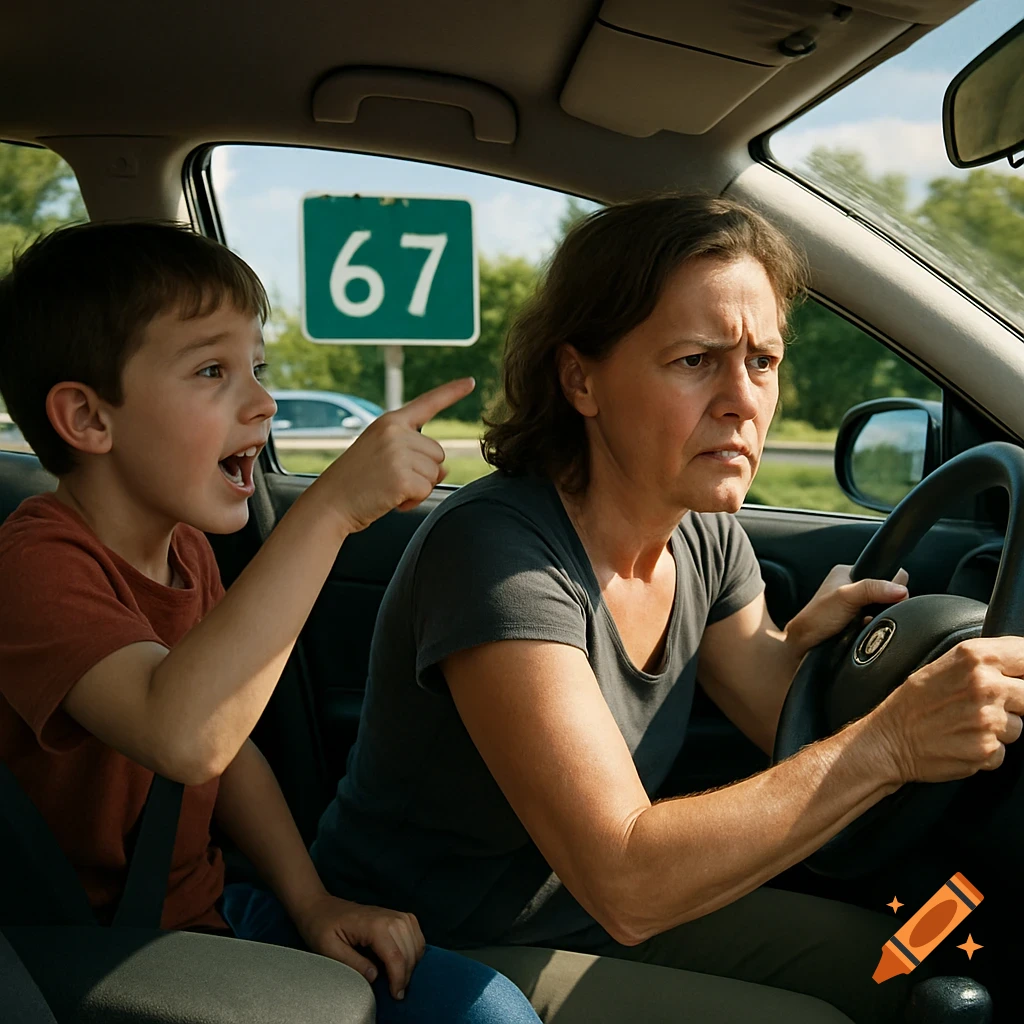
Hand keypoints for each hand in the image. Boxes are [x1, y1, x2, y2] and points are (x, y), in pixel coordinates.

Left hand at [291, 891, 425, 999]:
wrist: (321, 907)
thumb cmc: (322, 927)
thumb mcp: (330, 949)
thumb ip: (354, 963)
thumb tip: (375, 977)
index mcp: (374, 925)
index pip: (395, 956)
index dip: (398, 979)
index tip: (396, 995)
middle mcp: (389, 917)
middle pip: (409, 950)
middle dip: (406, 974)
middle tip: (396, 992)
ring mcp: (394, 914)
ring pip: (416, 941)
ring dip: (412, 962)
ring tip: (400, 978)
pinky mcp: (395, 915)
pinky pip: (415, 931)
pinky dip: (415, 947)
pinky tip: (406, 959)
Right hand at [317, 377, 474, 534]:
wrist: (329, 504)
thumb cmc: (355, 483)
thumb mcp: (383, 457)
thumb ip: (414, 455)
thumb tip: (444, 469)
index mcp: (389, 422)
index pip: (427, 403)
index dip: (452, 392)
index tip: (471, 382)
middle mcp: (395, 432)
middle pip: (438, 452)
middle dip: (422, 471)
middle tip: (391, 479)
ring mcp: (398, 453)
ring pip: (435, 473)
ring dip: (418, 487)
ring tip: (388, 488)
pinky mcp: (402, 476)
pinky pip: (426, 490)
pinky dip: (412, 501)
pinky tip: (390, 499)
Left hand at [784, 564, 908, 657]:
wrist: (803, 648)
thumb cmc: (815, 620)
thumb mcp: (845, 597)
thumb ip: (872, 589)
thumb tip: (900, 590)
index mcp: (847, 573)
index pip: (884, 570)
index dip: (891, 583)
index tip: (889, 596)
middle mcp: (852, 587)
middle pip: (886, 592)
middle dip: (886, 603)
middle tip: (872, 612)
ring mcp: (855, 606)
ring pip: (884, 609)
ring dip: (881, 617)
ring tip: (867, 622)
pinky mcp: (857, 623)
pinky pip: (878, 622)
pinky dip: (876, 627)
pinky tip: (866, 631)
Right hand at [872, 636, 1023, 784]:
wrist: (888, 740)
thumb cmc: (912, 703)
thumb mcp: (943, 665)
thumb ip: (984, 661)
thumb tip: (1020, 664)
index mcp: (974, 657)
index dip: (1023, 668)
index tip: (1017, 676)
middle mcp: (984, 685)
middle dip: (1014, 701)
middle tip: (984, 705)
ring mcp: (988, 719)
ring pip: (1020, 725)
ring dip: (1000, 728)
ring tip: (968, 724)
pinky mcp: (987, 749)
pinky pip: (1004, 750)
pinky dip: (987, 749)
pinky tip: (964, 740)